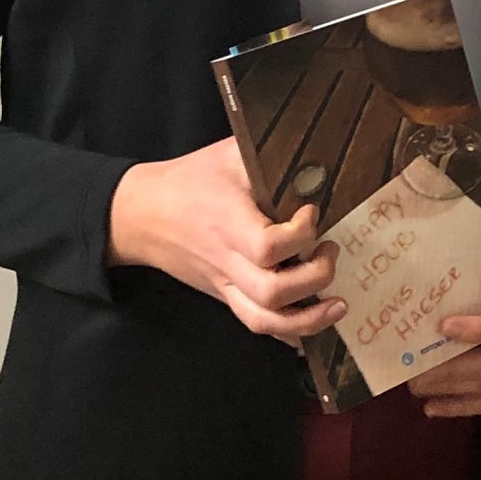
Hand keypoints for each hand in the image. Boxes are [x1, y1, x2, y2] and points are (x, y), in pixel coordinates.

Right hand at [107, 137, 340, 344]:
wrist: (143, 214)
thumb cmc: (192, 180)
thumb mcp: (230, 154)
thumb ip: (271, 153)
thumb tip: (317, 148)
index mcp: (228, 225)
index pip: (269, 247)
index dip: (302, 234)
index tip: (311, 211)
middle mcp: (227, 262)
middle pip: (273, 292)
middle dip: (316, 277)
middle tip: (329, 249)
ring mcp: (224, 284)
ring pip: (264, 320)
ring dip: (309, 320)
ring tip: (337, 304)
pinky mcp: (225, 295)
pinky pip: (255, 323)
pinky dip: (288, 331)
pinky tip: (315, 322)